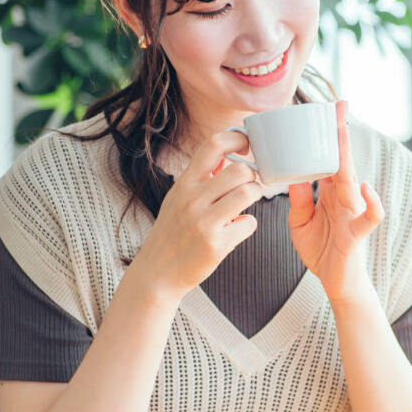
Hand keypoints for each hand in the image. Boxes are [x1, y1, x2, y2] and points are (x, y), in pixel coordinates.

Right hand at [130, 130, 261, 301]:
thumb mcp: (178, 198)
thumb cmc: (171, 233)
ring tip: (247, 203)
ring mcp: (204, 223)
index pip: (213, 145)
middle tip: (248, 184)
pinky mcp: (216, 245)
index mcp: (184, 184)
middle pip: (239, 170)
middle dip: (252, 175)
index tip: (246, 146)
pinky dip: (249, 225)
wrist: (157, 273)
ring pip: (248, 193)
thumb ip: (201, 177)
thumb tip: (225, 154)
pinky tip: (237, 228)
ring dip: (255, 196)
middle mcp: (193, 200)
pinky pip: (249, 224)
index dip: (237, 139)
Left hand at [288, 101, 384, 302]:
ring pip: (353, 181)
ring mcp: (353, 214)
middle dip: (341, 135)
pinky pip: (371, 216)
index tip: (326, 110)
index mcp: (330, 193)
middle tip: (339, 108)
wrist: (336, 283)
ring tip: (342, 135)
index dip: (328, 136)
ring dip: (348, 158)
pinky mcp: (357, 234)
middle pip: (343, 161)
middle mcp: (344, 198)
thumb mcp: (300, 223)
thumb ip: (299, 199)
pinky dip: (372, 202)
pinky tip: (365, 188)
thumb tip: (292, 175)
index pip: (329, 158)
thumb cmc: (321, 251)